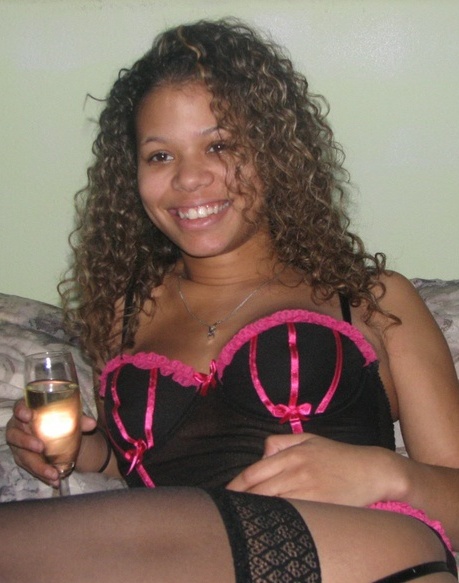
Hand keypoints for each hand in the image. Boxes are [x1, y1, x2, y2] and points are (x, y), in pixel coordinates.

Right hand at [5, 399, 96, 486]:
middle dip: (26, 441)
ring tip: (53, 473)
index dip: (21, 411)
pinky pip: (31, 469)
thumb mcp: (69, 417)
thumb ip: (79, 419)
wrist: (60, 436)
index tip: (29, 415)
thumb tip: (92, 423)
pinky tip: (54, 481)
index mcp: (28, 410)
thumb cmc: (60, 420)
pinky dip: (43, 475)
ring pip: (23, 456)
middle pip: (15, 435)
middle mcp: (19, 428)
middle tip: (40, 447)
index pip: (19, 408)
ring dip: (37, 466)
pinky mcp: (24, 459)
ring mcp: (19, 445)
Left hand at [227, 433, 398, 505]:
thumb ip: (281, 443)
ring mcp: (308, 488)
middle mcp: (296, 470)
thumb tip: (261, 453)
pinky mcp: (320, 505)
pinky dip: (277, 518)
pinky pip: (292, 513)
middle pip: (258, 490)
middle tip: (228, 511)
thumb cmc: (339, 456)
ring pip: (272, 503)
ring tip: (243, 519)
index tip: (225, 495)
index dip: (236, 486)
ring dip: (255, 511)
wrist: (373, 470)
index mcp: (292, 454)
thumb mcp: (309, 439)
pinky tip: (269, 523)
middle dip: (241, 501)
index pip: (254, 472)